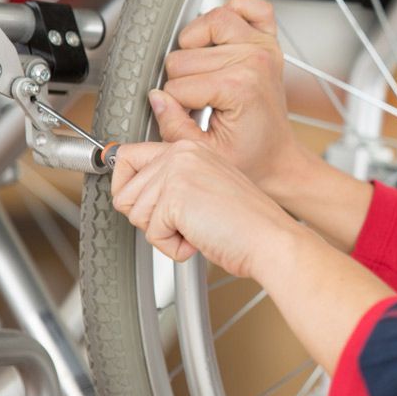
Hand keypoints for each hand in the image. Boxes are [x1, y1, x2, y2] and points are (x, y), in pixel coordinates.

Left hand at [110, 139, 394, 375]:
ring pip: (134, 213)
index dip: (126, 187)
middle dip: (149, 218)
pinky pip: (151, 233)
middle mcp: (182, 153)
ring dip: (162, 233)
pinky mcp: (175, 195)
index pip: (128, 156)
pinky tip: (200, 237)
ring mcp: (178, 171)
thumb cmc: (247, 225)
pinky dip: (173, 246)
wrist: (272, 239)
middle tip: (185, 223)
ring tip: (197, 228)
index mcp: (190, 148)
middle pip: (124, 191)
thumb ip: (170, 184)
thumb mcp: (204, 191)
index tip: (131, 201)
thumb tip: (128, 193)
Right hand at [149, 0, 304, 192]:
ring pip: (204, 23)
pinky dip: (233, 11)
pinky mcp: (267, 39)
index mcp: (240, 86)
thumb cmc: (249, 155)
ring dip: (195, 45)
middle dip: (183, 82)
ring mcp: (261, 45)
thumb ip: (174, 126)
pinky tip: (223, 38)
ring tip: (205, 71)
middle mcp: (253, 59)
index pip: (176, 85)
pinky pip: (249, 5)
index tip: (196, 119)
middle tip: (202, 101)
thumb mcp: (206, 153)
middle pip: (183, 56)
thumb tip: (156, 98)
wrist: (277, 155)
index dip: (176, 106)